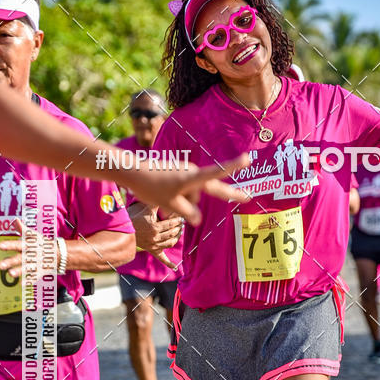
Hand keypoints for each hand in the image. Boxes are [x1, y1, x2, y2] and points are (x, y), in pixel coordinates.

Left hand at [0, 217, 54, 277]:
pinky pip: (34, 276)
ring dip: (19, 271)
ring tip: (10, 274)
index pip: (18, 244)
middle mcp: (32, 254)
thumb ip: (23, 229)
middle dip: (11, 261)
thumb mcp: (34, 236)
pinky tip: (21, 284)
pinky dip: (29, 280)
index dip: (9, 245)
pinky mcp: (41, 271)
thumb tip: (15, 220)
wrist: (59, 253)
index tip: (0, 246)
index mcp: (29, 245)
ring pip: (26, 268)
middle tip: (0, 265)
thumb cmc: (42, 243)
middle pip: (20, 258)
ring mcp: (36, 263)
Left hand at [127, 155, 249, 225]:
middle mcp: (192, 173)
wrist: (132, 172)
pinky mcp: (180, 174)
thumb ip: (187, 213)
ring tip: (164, 203)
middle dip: (223, 196)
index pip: (216, 173)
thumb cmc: (151, 187)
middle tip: (248, 197)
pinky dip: (179, 197)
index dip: (233, 167)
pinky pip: (185, 190)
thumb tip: (198, 219)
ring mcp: (187, 173)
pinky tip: (164, 201)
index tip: (247, 159)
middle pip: (209, 190)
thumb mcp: (170, 205)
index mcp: (192, 178)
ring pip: (193, 194)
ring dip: (183, 201)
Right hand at [129, 203, 182, 269]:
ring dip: (177, 238)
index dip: (177, 220)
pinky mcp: (152, 250)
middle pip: (172, 233)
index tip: (181, 217)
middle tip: (182, 223)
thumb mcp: (145, 209)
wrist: (124, 230)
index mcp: (154, 228)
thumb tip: (165, 196)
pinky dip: (169, 263)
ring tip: (179, 232)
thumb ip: (156, 204)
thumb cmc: (135, 218)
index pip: (171, 224)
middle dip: (178, 227)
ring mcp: (154, 245)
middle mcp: (155, 238)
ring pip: (170, 243)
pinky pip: (161, 258)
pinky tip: (175, 268)